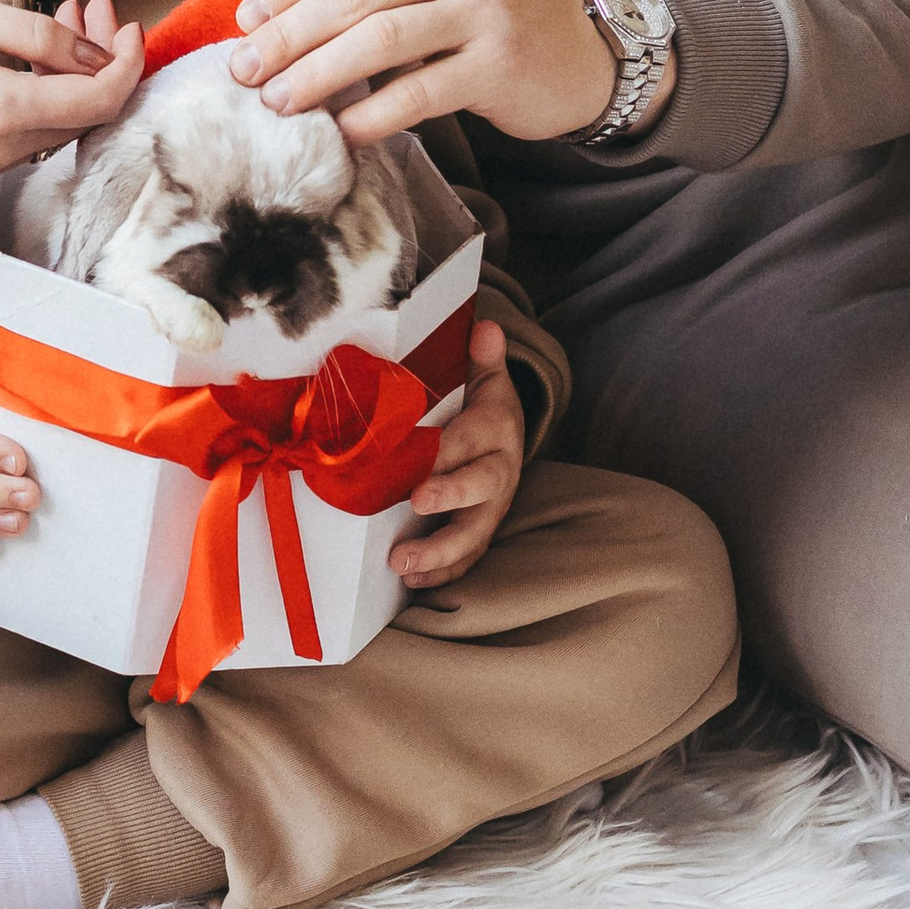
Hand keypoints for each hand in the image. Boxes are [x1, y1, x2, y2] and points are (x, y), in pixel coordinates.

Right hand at [0, 0, 143, 179]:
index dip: (128, 62)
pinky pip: (31, 130)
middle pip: (86, 115)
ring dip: (77, 74)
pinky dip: (48, 91)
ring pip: (61, 123)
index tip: (129, 24)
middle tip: (96, 5)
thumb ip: (40, 35)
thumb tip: (96, 54)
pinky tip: (39, 51)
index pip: (99, 101)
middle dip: (104, 59)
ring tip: (70, 16)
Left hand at [231, 0, 653, 149]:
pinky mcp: (501, 67)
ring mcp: (489, 11)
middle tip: (245, 72)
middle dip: (290, 37)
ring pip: (382, 41)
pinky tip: (342, 129)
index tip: (245, 24)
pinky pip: (422, 93)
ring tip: (278, 102)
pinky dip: (374, 113)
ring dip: (319, 75)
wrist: (581, 48)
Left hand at [391, 319, 523, 588]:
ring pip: (473, 533)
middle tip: (415, 503)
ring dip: (440, 552)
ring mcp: (491, 506)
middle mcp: (498, 470)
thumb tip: (485, 326)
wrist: (506, 435)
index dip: (448, 451)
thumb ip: (482, 356)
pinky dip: (443, 573)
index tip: (421, 457)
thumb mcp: (485, 375)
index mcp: (495, 428)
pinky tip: (411, 582)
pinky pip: (467, 557)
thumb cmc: (481, 404)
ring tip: (403, 564)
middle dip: (449, 497)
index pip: (471, 438)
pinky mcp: (481, 530)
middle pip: (480, 487)